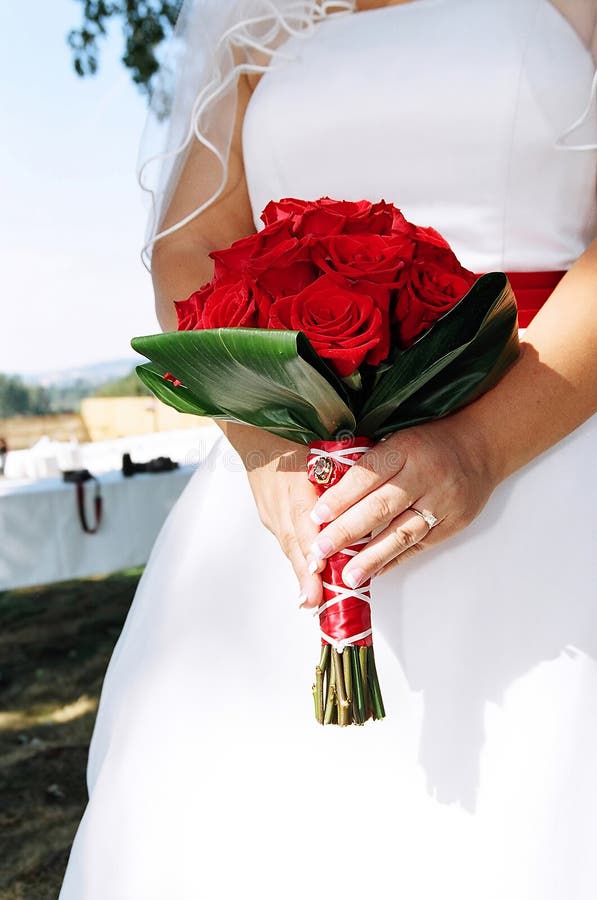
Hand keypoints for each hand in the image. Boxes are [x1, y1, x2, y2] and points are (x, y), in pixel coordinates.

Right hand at [222, 423, 323, 606]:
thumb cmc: (292, 433)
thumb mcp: (319, 446)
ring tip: (312, 599)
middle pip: (294, 544)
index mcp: (295, 484)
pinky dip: (297, 557)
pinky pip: (286, 539)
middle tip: (314, 601)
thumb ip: (340, 469)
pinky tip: (308, 576)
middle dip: (305, 574)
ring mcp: (272, 511)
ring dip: (300, 572)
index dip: (312, 548)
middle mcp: (280, 503)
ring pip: (289, 545)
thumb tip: (368, 491)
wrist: (253, 429)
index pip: (305, 522)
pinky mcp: (269, 514)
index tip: (318, 571)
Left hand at [303, 414, 498, 606]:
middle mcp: (425, 475)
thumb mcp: (399, 439)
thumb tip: (327, 493)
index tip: (317, 516)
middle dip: (347, 531)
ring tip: (348, 575)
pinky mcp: (453, 522)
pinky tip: (374, 570)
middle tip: (321, 550)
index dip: (340, 497)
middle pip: (381, 506)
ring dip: (371, 556)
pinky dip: (394, 559)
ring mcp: (442, 501)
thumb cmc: (429, 442)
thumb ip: (369, 463)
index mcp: (405, 448)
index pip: (367, 474)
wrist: (480, 446)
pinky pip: (419, 544)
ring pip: (401, 532)